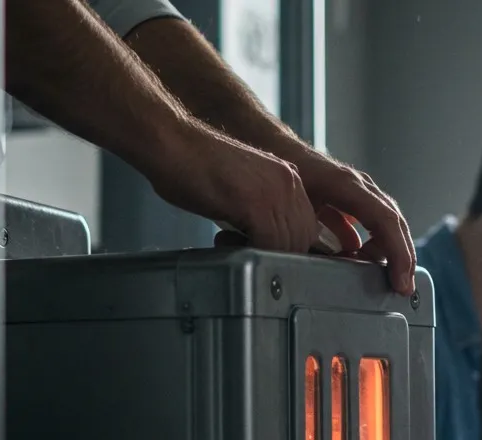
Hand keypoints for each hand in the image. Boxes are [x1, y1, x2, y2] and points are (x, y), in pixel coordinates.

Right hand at [143, 119, 320, 254]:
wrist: (173, 144)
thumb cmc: (196, 167)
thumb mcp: (244, 189)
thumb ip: (264, 211)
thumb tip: (271, 242)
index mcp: (289, 177)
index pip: (308, 226)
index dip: (286, 245)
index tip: (260, 246)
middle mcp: (289, 182)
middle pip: (303, 238)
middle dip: (276, 253)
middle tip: (244, 248)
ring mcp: (276, 192)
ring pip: (288, 244)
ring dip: (260, 253)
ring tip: (228, 242)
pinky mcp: (257, 203)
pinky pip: (268, 244)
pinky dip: (248, 251)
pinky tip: (222, 240)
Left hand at [291, 150, 417, 295]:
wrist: (275, 145)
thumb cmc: (283, 167)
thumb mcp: (292, 200)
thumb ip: (303, 232)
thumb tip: (308, 266)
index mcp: (347, 186)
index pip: (385, 220)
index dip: (397, 252)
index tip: (401, 280)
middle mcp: (360, 187)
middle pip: (394, 224)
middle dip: (402, 258)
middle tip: (404, 288)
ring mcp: (359, 192)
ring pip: (385, 224)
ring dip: (386, 252)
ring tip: (384, 278)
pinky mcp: (351, 200)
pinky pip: (371, 224)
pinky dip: (370, 245)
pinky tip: (360, 261)